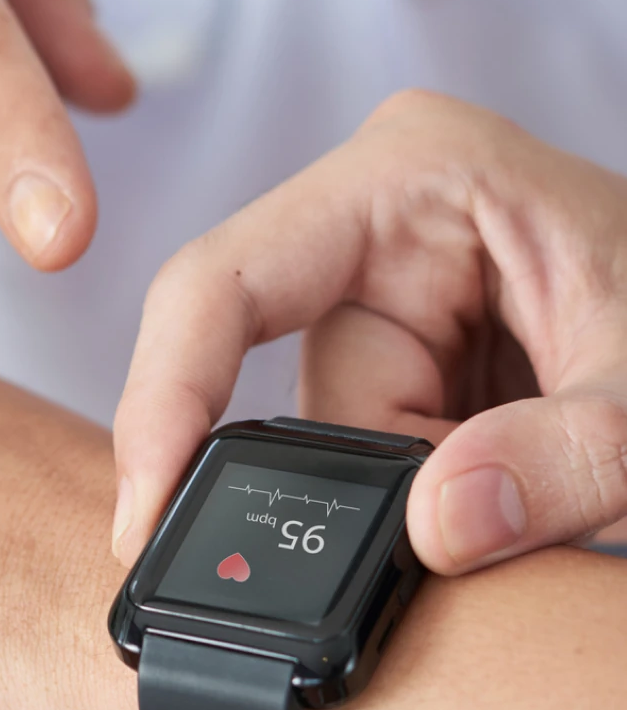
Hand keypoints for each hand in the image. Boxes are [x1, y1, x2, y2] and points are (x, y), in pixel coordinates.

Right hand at [112, 90, 626, 574]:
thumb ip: (565, 456)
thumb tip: (438, 527)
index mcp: (409, 176)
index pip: (223, 283)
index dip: (164, 396)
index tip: (144, 515)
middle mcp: (366, 230)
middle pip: (275, 392)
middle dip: (364, 485)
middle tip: (470, 533)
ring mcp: (376, 298)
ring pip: (319, 448)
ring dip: (411, 504)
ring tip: (536, 497)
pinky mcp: (393, 359)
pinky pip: (358, 459)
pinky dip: (419, 505)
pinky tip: (492, 498)